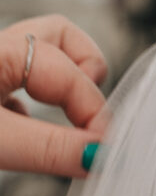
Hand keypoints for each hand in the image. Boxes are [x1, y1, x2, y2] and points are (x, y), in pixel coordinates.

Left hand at [0, 15, 108, 176]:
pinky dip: (35, 112)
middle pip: (61, 40)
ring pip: (40, 63)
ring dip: (62, 92)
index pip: (71, 70)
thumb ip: (49, 147)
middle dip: (88, 76)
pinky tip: (29, 140)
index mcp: (0, 49)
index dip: (95, 112)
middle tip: (92, 119)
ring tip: (72, 125)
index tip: (105, 151)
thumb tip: (103, 155)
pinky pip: (18, 90)